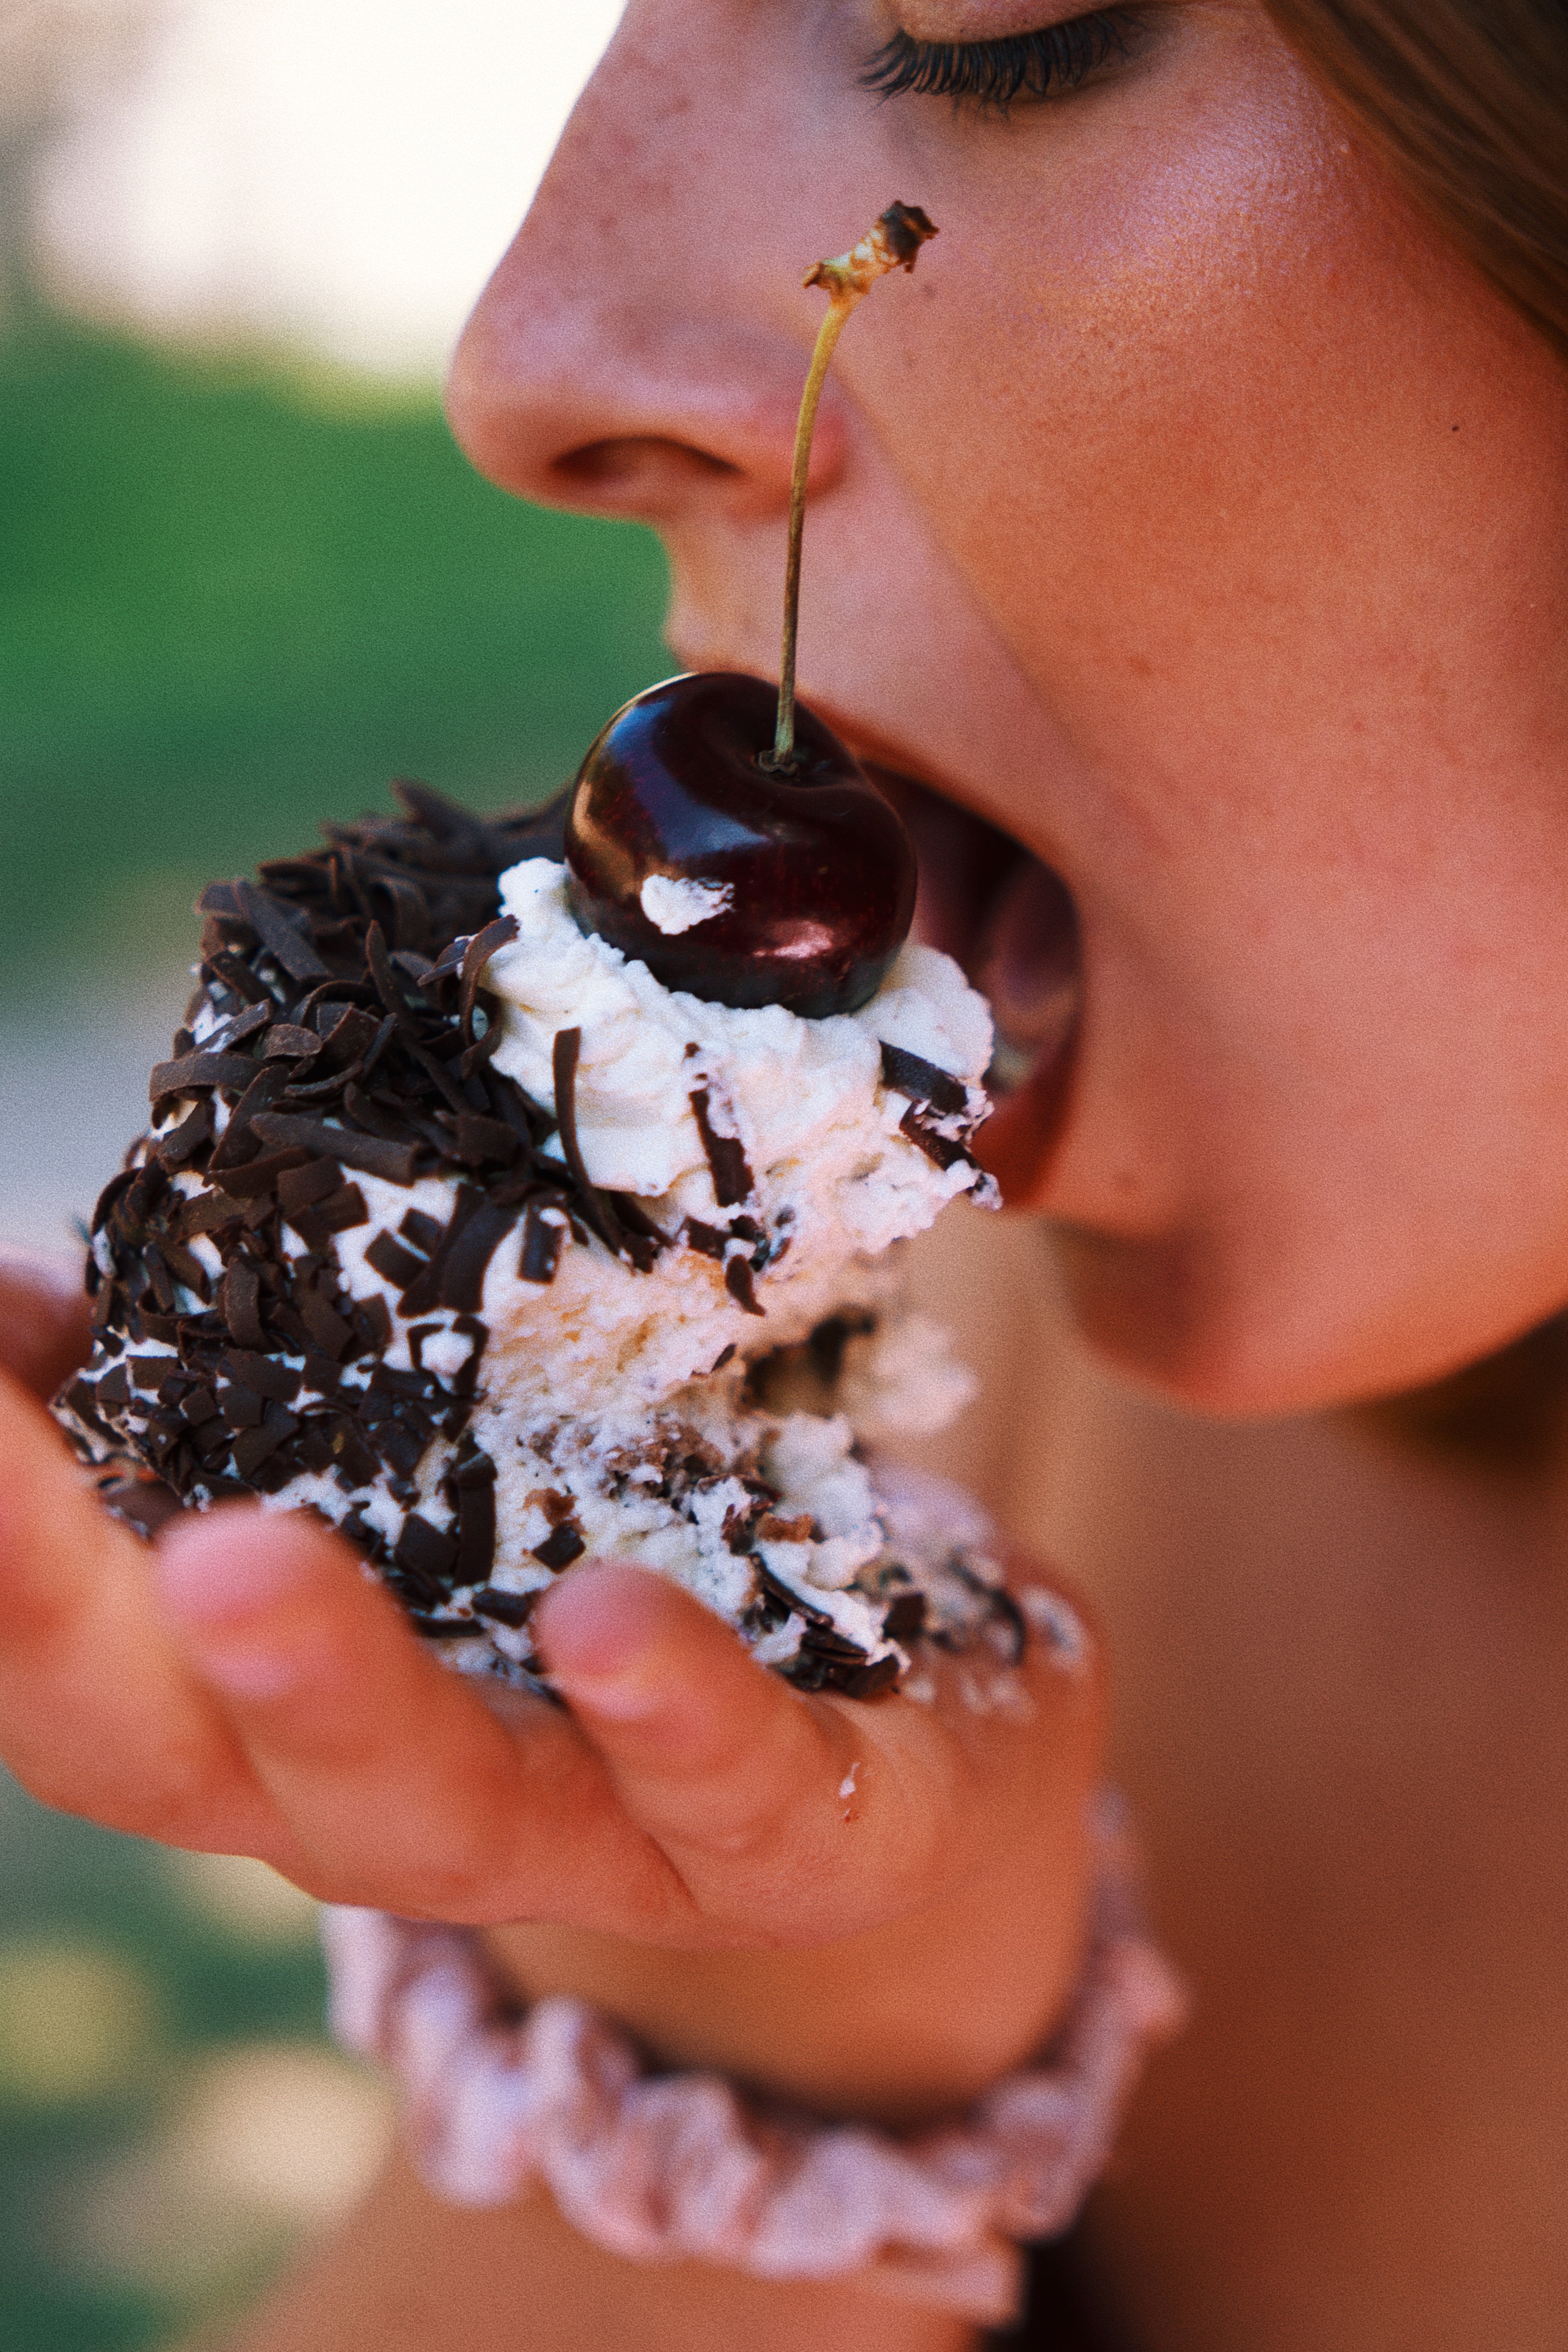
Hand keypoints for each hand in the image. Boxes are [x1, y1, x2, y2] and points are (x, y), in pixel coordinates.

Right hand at [0, 1247, 1104, 2116]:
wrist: (910, 1732)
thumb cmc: (610, 1569)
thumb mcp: (426, 1482)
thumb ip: (241, 1394)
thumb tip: (22, 1284)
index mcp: (278, 1722)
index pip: (77, 1659)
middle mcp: (395, 1808)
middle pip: (193, 1758)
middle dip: (65, 1621)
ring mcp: (603, 1841)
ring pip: (434, 1811)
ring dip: (326, 1692)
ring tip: (234, 1561)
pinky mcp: (807, 1834)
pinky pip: (737, 1797)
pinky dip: (672, 1711)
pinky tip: (604, 1612)